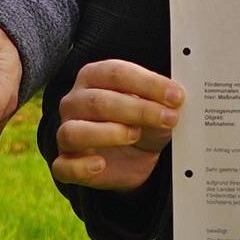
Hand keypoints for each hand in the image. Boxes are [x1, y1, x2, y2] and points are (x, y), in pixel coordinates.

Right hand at [48, 58, 182, 191]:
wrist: (137, 157)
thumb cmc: (143, 122)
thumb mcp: (157, 107)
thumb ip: (163, 99)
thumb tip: (176, 98)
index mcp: (93, 77)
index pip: (115, 73)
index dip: (148, 84)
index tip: (175, 96)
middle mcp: (74, 102)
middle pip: (97, 101)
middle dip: (137, 110)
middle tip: (167, 118)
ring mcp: (66, 132)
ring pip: (74, 132)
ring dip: (108, 134)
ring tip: (135, 135)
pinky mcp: (66, 163)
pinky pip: (63, 166)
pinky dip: (80, 166)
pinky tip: (100, 164)